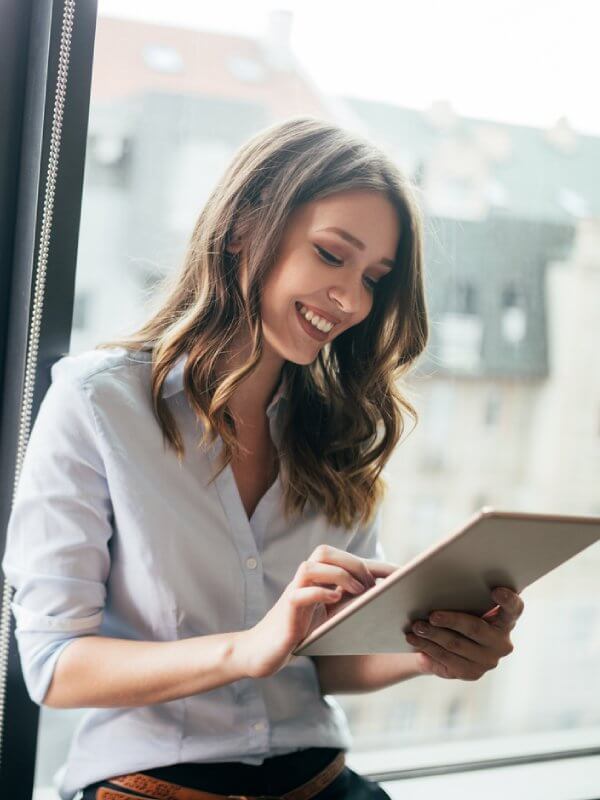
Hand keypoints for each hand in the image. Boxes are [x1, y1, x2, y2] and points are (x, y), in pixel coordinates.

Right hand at [236, 545, 396, 678]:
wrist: (264, 651)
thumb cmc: (300, 633)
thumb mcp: (330, 617)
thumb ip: (349, 605)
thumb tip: (385, 600)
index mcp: (317, 579)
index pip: (346, 559)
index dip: (375, 563)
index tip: (402, 573)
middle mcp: (304, 581)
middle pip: (325, 552)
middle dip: (353, 563)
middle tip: (372, 585)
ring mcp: (293, 592)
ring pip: (311, 566)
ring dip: (338, 574)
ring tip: (358, 590)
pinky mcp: (286, 610)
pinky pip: (301, 592)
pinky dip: (320, 592)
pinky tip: (335, 600)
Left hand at [405, 587, 523, 680]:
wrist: (450, 645)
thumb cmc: (460, 611)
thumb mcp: (465, 601)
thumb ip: (463, 591)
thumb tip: (435, 574)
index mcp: (506, 619)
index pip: (514, 608)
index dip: (508, 600)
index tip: (496, 591)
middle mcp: (502, 642)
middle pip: (475, 627)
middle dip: (451, 620)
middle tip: (432, 615)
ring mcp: (488, 660)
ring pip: (456, 644)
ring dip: (432, 635)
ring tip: (416, 626)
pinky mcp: (472, 673)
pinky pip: (446, 660)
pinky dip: (427, 647)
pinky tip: (414, 640)